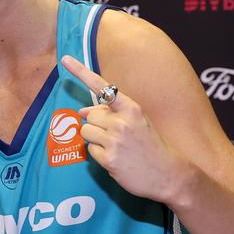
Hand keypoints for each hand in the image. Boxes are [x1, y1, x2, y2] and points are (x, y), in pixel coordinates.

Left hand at [61, 55, 182, 202]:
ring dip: (94, 140)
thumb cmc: (150, 145)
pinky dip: (98, 155)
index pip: (103, 87)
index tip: (65, 60)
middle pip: (89, 115)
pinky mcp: (109, 158)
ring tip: (115, 147)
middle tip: (115, 136)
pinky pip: (89, 150)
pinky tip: (115, 159)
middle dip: (96, 125)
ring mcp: (115, 140)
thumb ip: (110, 113)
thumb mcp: (136, 122)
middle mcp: (122, 121)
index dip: (81, 72)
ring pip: (85, 132)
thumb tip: (81, 111)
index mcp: (131, 108)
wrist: (169, 174)